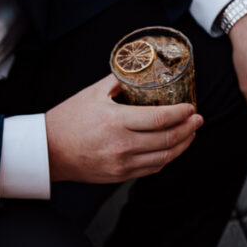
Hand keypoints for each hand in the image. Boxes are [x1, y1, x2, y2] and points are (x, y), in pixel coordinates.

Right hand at [45, 74, 202, 182]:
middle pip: (168, 139)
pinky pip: (152, 168)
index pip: (160, 118)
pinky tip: (172, 148)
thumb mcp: (92, 93)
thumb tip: (138, 70)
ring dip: (183, 145)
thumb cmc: (68, 119)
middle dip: (189, 129)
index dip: (181, 113)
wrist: (48, 151)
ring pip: (164, 157)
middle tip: (198, 119)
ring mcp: (122, 164)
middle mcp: (122, 145)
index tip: (191, 107)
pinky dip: (167, 158)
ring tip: (191, 133)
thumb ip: (118, 81)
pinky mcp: (120, 176)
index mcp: (116, 121)